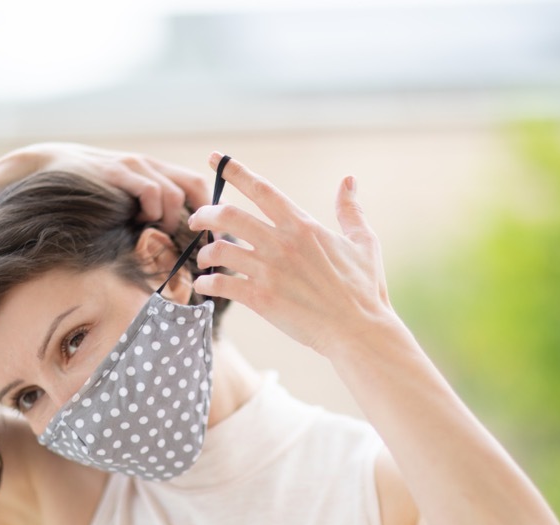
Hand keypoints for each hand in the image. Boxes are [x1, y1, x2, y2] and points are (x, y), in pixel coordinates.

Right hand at [15, 143, 208, 226]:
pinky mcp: (117, 173)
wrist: (49, 164)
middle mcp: (149, 165)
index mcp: (155, 171)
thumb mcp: (122, 198)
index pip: (197, 184)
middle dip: (202, 217)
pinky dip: (151, 210)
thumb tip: (168, 247)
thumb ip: (144, 212)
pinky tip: (137, 220)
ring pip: (172, 193)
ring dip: (169, 219)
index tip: (213, 236)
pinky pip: (149, 191)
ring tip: (156, 231)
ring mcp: (133, 166)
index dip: (210, 209)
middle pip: (193, 186)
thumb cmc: (88, 191)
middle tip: (196, 243)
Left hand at [187, 153, 399, 356]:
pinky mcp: (261, 299)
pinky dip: (207, 283)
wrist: (358, 331)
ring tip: (204, 259)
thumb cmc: (364, 290)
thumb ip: (350, 210)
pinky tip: (205, 286)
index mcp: (302, 225)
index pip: (261, 189)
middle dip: (204, 214)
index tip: (213, 158)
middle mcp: (281, 243)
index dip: (234, 170)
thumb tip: (348, 180)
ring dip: (205, 252)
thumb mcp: (363, 243)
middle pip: (228, 215)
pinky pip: (221, 285)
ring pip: (220, 250)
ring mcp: (269, 271)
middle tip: (196, 220)